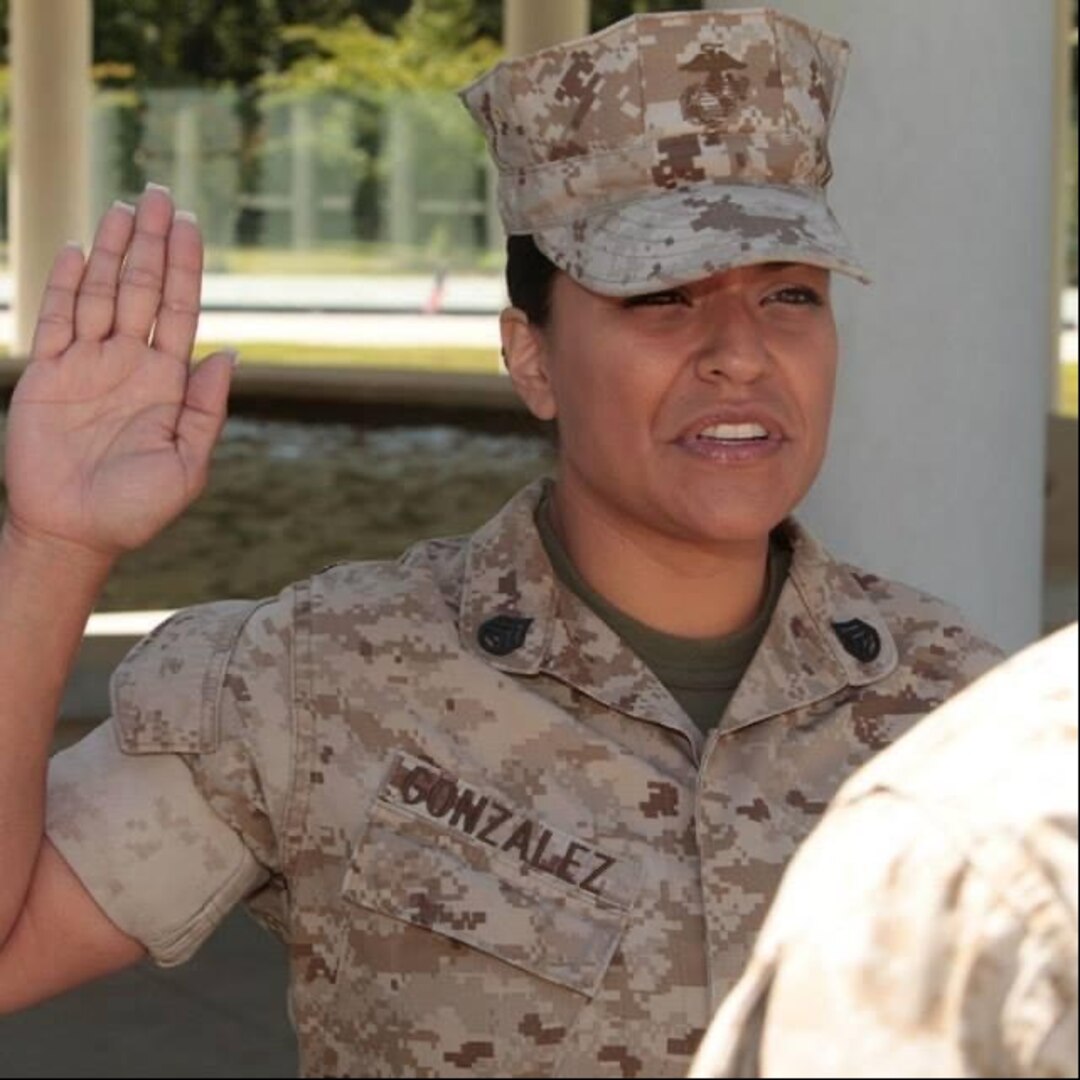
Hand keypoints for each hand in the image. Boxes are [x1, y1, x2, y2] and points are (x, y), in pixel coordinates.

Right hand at [2, 185, 234, 560]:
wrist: (74, 532)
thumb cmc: (136, 508)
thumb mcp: (188, 465)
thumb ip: (207, 410)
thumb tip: (230, 355)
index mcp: (167, 383)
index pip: (179, 310)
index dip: (183, 266)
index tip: (188, 224)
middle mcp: (130, 364)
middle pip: (142, 289)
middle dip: (151, 243)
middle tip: (158, 194)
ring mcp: (88, 365)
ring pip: (100, 293)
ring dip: (112, 251)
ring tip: (123, 206)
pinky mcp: (48, 375)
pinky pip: (56, 319)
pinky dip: (64, 284)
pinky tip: (75, 249)